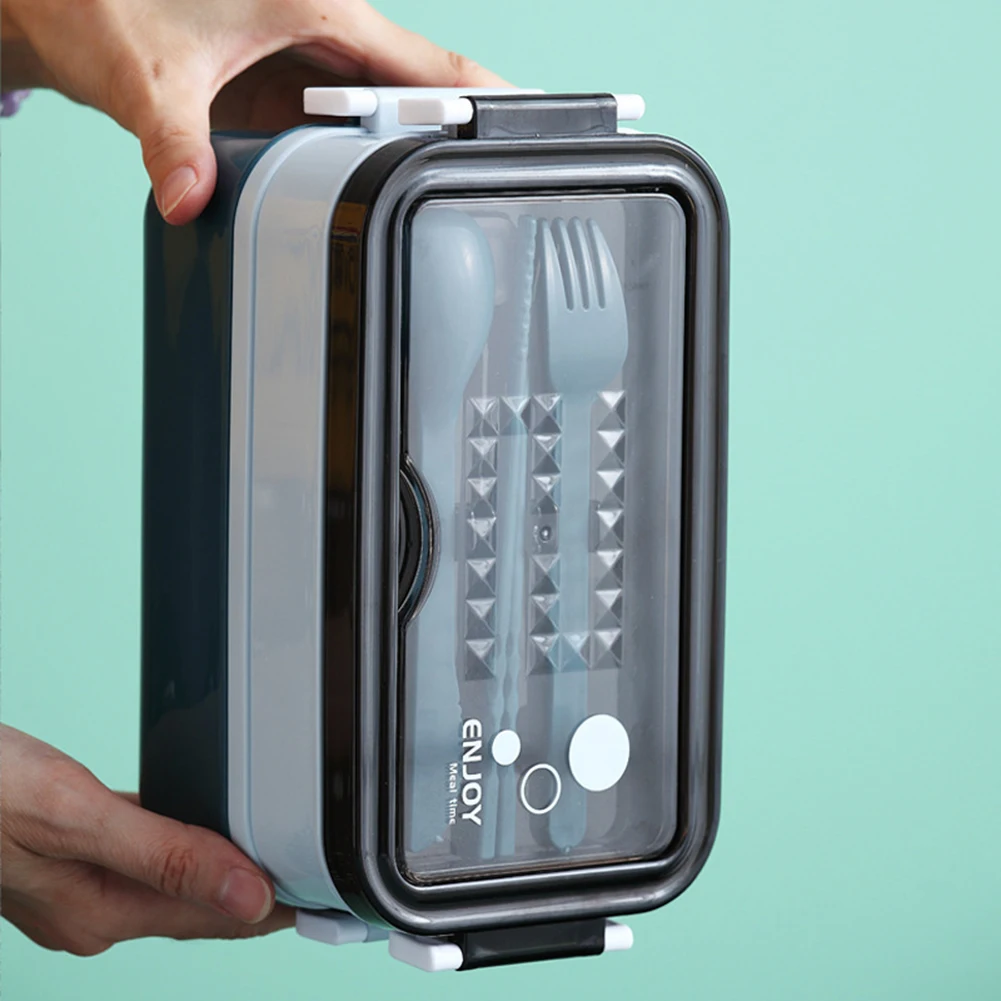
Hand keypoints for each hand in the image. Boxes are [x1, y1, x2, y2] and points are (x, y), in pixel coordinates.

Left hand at [0, 0, 507, 223]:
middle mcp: (325, 34)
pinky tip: (378, 206)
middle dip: (461, 147)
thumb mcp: (144, 73)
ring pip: (386, 122)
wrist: (71, 5)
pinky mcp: (288, 94)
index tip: (539, 132)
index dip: (489, 100)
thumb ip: (171, 139)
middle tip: (494, 202)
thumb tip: (189, 198)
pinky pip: (346, 138)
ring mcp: (310, 68)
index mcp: (317, 6)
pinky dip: (364, 170)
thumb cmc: (102, 2)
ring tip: (451, 220)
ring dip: (412, 165)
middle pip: (421, 96)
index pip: (429, 61)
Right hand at [0, 724, 293, 954]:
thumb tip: (248, 896)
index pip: (215, 916)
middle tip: (316, 876)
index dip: (276, 906)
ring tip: (275, 856)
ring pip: (173, 882)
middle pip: (198, 905)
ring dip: (224, 872)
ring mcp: (75, 887)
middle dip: (258, 894)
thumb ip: (165, 855)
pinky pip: (144, 857)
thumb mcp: (76, 816)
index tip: (327, 896)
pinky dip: (183, 848)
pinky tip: (200, 832)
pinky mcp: (66, 856)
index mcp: (100, 912)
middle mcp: (91, 910)